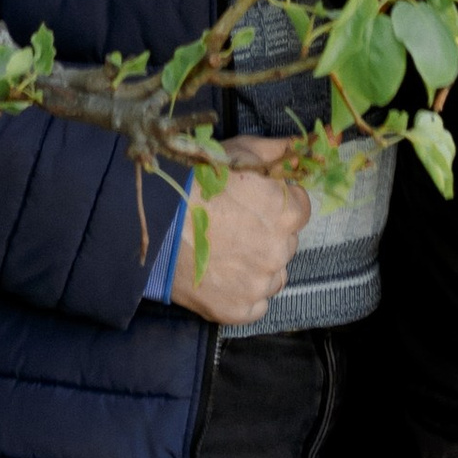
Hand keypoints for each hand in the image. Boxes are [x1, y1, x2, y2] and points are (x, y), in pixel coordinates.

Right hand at [170, 136, 307, 326]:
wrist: (155, 221)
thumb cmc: (196, 181)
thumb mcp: (239, 151)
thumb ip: (278, 151)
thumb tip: (301, 148)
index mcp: (285, 213)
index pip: (300, 211)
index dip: (279, 205)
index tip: (257, 203)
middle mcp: (278, 252)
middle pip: (286, 244)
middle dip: (268, 235)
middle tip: (237, 226)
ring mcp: (258, 284)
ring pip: (273, 277)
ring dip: (259, 267)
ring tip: (227, 252)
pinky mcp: (237, 310)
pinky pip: (256, 305)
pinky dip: (244, 294)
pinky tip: (223, 276)